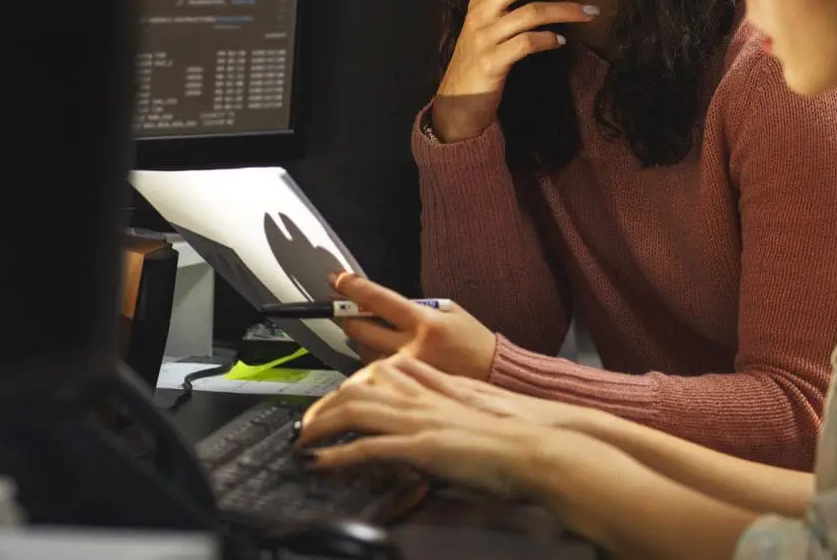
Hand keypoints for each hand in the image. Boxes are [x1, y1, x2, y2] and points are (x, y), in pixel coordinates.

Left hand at [299, 354, 564, 501]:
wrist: (535, 447)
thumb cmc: (514, 433)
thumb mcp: (476, 404)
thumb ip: (449, 395)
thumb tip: (429, 394)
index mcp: (436, 387)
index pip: (382, 373)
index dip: (352, 384)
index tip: (334, 398)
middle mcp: (422, 399)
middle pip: (359, 389)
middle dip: (325, 405)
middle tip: (306, 423)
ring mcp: (419, 421)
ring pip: (355, 411)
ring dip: (321, 426)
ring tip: (301, 441)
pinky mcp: (420, 448)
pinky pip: (368, 448)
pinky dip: (337, 456)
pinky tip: (319, 463)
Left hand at [333, 272, 495, 379]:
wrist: (496, 376)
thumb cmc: (473, 341)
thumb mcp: (449, 312)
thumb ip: (414, 307)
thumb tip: (377, 303)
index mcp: (425, 321)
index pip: (378, 298)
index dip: (352, 287)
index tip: (336, 278)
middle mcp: (412, 347)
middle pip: (360, 328)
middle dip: (347, 315)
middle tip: (343, 309)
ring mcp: (406, 372)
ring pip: (362, 354)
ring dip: (361, 342)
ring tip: (372, 336)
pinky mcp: (404, 390)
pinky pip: (376, 375)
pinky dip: (372, 365)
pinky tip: (382, 362)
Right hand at [430, 0, 597, 141]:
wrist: (458, 102)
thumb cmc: (479, 59)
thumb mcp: (485, 25)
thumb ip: (501, 1)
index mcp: (478, 2)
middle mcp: (479, 15)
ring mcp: (485, 38)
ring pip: (530, 13)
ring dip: (565, 10)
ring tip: (590, 12)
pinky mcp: (493, 62)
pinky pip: (526, 44)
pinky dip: (548, 40)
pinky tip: (561, 42)